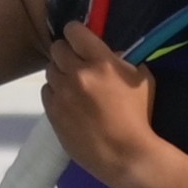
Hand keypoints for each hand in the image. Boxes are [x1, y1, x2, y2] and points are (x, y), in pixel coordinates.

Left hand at [37, 14, 164, 186]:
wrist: (125, 155)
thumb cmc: (138, 117)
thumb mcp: (141, 80)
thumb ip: (124, 61)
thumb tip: (111, 54)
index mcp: (100, 62)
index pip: (74, 31)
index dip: (75, 33)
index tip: (79, 40)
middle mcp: (77, 74)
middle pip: (57, 48)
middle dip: (66, 53)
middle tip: (76, 63)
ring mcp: (61, 94)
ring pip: (49, 70)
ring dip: (60, 73)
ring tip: (73, 85)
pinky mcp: (52, 113)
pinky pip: (46, 92)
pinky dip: (55, 93)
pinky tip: (68, 102)